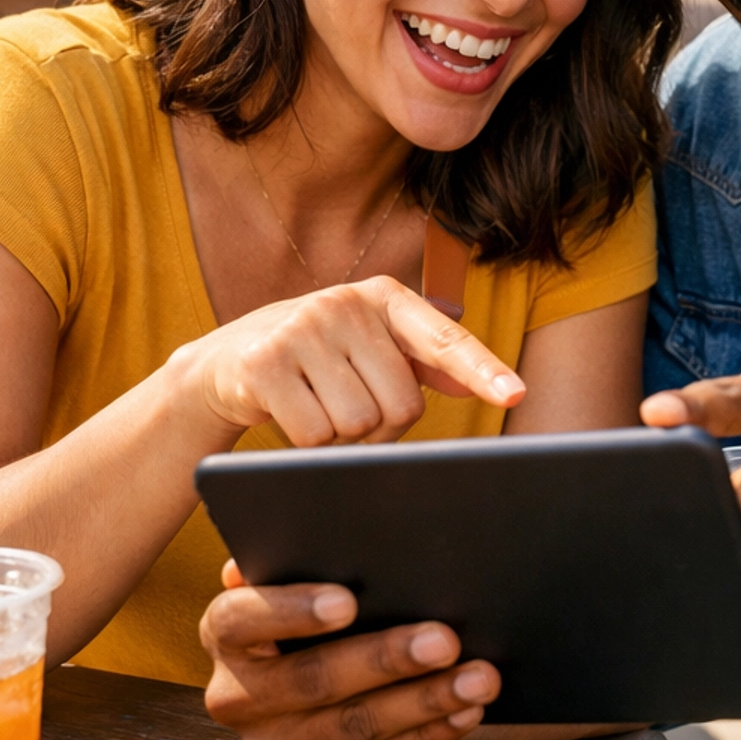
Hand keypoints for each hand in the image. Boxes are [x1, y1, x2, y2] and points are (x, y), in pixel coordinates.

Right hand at [170, 274, 524, 450]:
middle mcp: (345, 302)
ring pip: (359, 424)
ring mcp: (302, 328)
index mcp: (384, 297)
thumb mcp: (367, 346)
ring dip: (342, 436)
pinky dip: (308, 442)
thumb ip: (419, 361)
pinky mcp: (264, 363)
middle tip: (346, 407)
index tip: (515, 395)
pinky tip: (289, 412)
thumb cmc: (314, 359)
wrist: (225, 364)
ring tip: (316, 405)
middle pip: (401, 405)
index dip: (482, 369)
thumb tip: (475, 381)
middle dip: (380, 428)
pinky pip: (315, 435)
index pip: (444, 338)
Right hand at [201, 561, 501, 739]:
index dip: (292, 610)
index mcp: (224, 633)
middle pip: (312, 679)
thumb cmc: (324, 610)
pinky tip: (463, 714)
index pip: (241, 619)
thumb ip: (302, 554)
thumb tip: (317, 532)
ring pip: (353, 728)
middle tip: (445, 640)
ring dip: (423, 702)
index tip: (347, 601)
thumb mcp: (304, 577)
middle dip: (386, 659)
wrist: (322, 679)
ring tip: (477, 678)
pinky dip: (426, 738)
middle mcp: (236, 697)